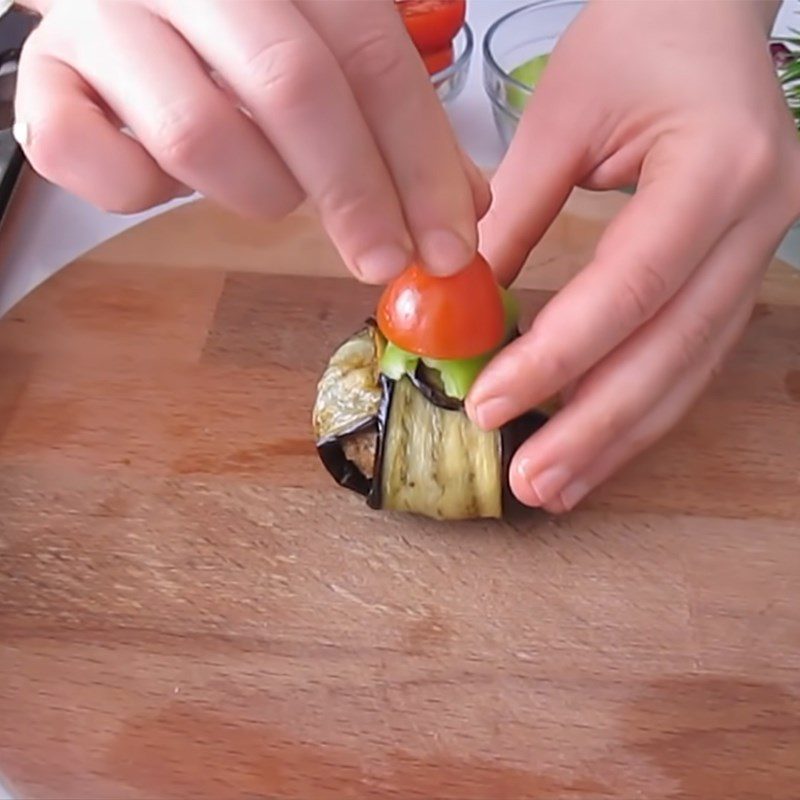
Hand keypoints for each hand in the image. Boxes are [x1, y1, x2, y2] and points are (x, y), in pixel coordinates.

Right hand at [14, 0, 486, 281]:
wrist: (109, 1)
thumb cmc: (230, 42)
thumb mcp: (325, 62)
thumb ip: (393, 124)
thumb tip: (465, 208)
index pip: (372, 57)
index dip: (420, 161)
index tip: (448, 244)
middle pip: (293, 86)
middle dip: (354, 194)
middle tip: (383, 261)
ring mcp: (106, 21)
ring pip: (198, 133)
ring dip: (255, 191)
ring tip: (266, 188)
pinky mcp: (46, 79)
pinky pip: (90, 158)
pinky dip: (139, 191)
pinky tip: (162, 180)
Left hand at [467, 0, 799, 511]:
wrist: (706, 12)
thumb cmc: (635, 38)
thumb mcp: (561, 118)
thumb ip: (513, 216)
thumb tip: (462, 307)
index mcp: (715, 170)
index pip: (630, 287)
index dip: (558, 358)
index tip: (488, 405)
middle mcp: (753, 221)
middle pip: (672, 350)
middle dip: (595, 428)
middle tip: (530, 484)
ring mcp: (756, 251)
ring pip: (688, 368)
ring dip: (619, 437)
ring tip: (556, 488)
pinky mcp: (735, 270)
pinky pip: (688, 354)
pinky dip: (639, 406)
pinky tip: (596, 445)